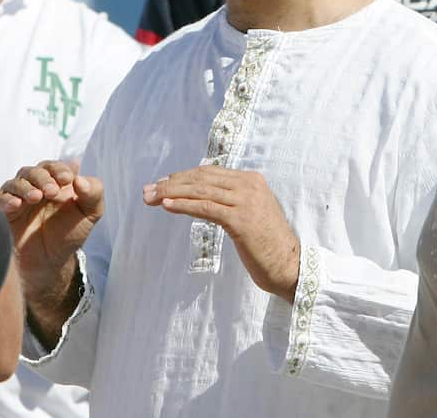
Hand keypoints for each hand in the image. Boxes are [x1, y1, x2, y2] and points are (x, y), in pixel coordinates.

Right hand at [0, 161, 103, 297]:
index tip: (67, 180)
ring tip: (36, 197)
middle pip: (33, 172)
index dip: (59, 169)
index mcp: (54, 181)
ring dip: (25, 187)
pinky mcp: (4, 213)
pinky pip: (0, 200)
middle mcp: (34, 186)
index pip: (53, 166)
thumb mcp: (90, 213)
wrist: (51, 261)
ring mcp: (17, 198)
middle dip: (43, 178)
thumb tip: (81, 179)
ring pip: (15, 183)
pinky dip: (7, 199)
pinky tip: (16, 204)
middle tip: (52, 192)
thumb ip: (93, 193)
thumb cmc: (70, 233)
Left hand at [144, 166, 299, 302]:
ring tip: (151, 197)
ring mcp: (246, 201)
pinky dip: (184, 205)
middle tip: (148, 190)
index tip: (162, 184)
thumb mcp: (251, 212)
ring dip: (171, 193)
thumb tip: (202, 195)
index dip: (183, 176)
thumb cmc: (267, 243)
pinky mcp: (240, 220)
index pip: (209, 172)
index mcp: (251, 180)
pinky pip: (206, 208)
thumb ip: (232, 199)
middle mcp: (249, 185)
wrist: (288, 264)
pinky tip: (167, 206)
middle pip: (202, 178)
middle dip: (171, 183)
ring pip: (201, 190)